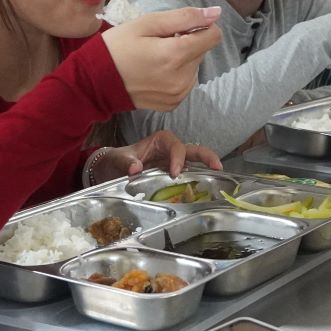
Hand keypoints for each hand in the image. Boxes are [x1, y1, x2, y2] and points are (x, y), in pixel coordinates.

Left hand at [94, 130, 221, 181]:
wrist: (111, 169)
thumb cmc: (115, 160)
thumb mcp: (117, 160)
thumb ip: (125, 163)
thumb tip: (135, 168)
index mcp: (161, 141)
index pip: (176, 147)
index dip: (178, 158)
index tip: (175, 173)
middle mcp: (171, 149)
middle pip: (193, 150)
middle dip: (207, 156)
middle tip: (218, 167)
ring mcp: (174, 162)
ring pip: (195, 161)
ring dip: (207, 167)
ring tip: (220, 177)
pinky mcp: (173, 174)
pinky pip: (189, 175)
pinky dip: (198, 180)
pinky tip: (206, 190)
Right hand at [104, 7, 221, 110]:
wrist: (93, 82)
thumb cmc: (117, 47)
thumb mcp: (147, 23)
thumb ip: (184, 17)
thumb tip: (216, 13)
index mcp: (176, 55)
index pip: (213, 36)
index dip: (199, 26)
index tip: (178, 28)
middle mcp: (182, 78)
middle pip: (202, 50)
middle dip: (186, 42)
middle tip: (157, 43)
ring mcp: (179, 94)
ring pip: (195, 65)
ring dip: (181, 58)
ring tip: (153, 58)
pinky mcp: (173, 103)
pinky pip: (186, 81)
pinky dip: (176, 73)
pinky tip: (154, 72)